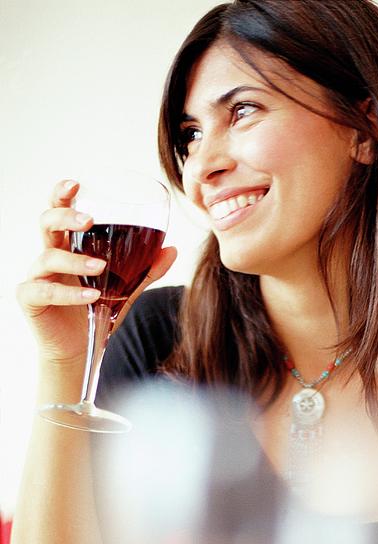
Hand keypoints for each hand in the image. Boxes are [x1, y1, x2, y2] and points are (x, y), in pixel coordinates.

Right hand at [16, 179, 176, 363]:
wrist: (81, 351)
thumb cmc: (97, 313)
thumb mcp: (126, 290)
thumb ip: (146, 270)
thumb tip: (172, 249)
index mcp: (68, 247)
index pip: (59, 211)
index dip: (62, 194)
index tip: (76, 184)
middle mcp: (49, 256)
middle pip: (47, 223)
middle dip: (65, 216)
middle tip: (88, 220)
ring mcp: (37, 276)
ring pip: (48, 256)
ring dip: (76, 260)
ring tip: (100, 267)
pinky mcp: (30, 299)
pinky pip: (45, 289)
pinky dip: (69, 293)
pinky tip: (91, 297)